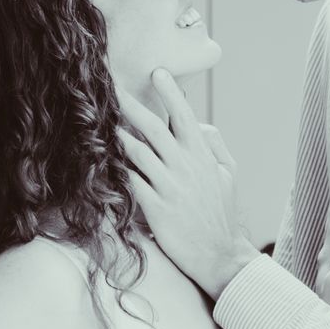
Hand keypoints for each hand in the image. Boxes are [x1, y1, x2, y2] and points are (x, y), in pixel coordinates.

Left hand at [118, 74, 257, 298]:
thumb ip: (216, 146)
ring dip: (117, 133)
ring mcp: (170, 187)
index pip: (185, 116)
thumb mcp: (230, 176)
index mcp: (203, 156)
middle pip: (154, 127)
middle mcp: (185, 167)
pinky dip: (117, 169)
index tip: (158, 72)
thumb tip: (201, 124)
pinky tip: (102, 158)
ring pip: (138, 152)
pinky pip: (131, 182)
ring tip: (99, 118)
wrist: (221, 256)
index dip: (171, 92)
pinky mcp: (156, 209)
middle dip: (131, 104)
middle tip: (111, 85)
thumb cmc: (223, 215)